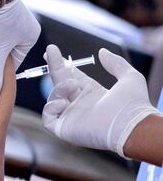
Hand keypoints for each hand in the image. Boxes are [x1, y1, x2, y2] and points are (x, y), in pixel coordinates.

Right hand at [42, 45, 160, 156]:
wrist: (129, 125)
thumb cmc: (133, 104)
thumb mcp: (129, 77)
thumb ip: (116, 63)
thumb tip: (102, 51)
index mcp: (93, 94)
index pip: (72, 77)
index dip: (63, 65)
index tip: (53, 51)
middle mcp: (80, 105)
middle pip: (60, 83)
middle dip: (54, 67)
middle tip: (50, 51)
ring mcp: (71, 118)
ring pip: (53, 98)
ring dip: (59, 88)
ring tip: (72, 84)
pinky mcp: (65, 129)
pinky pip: (47, 118)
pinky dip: (51, 108)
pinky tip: (63, 102)